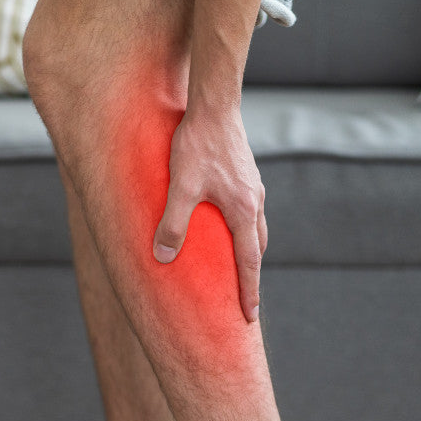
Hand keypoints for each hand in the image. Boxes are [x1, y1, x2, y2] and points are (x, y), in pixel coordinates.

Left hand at [153, 106, 266, 322]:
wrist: (214, 104)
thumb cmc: (197, 144)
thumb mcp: (180, 186)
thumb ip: (173, 224)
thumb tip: (163, 258)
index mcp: (243, 210)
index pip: (249, 261)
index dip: (249, 290)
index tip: (251, 316)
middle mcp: (254, 201)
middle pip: (257, 247)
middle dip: (251, 275)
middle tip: (246, 299)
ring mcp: (252, 187)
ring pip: (255, 228)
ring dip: (248, 250)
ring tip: (236, 267)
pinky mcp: (245, 175)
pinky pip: (247, 211)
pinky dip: (241, 229)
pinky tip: (225, 227)